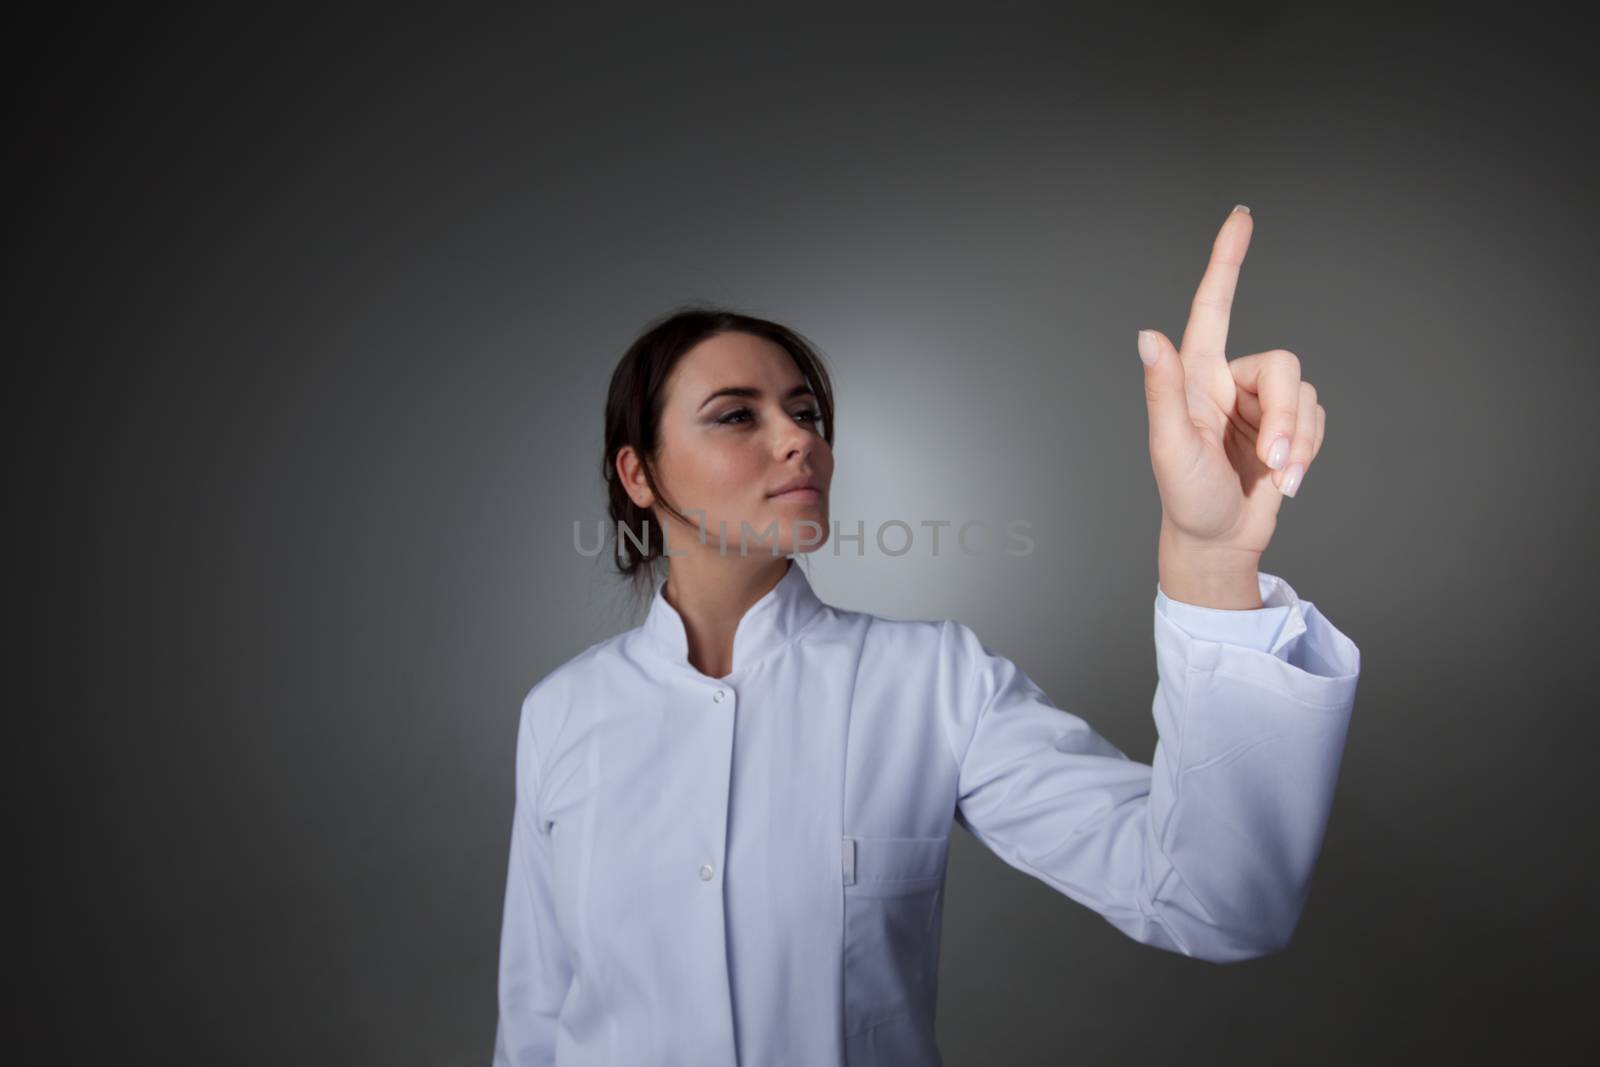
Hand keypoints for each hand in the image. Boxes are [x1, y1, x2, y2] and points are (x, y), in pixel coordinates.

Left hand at [1138, 206, 1326, 564]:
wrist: (1217, 542)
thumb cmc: (1185, 498)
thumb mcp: (1170, 446)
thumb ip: (1163, 390)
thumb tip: (1147, 336)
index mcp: (1197, 376)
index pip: (1213, 306)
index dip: (1227, 260)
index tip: (1242, 217)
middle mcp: (1230, 381)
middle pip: (1284, 366)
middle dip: (1288, 419)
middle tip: (1278, 464)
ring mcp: (1260, 405)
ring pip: (1305, 397)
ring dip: (1300, 443)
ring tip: (1279, 479)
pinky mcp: (1286, 428)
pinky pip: (1317, 421)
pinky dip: (1309, 453)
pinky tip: (1288, 481)